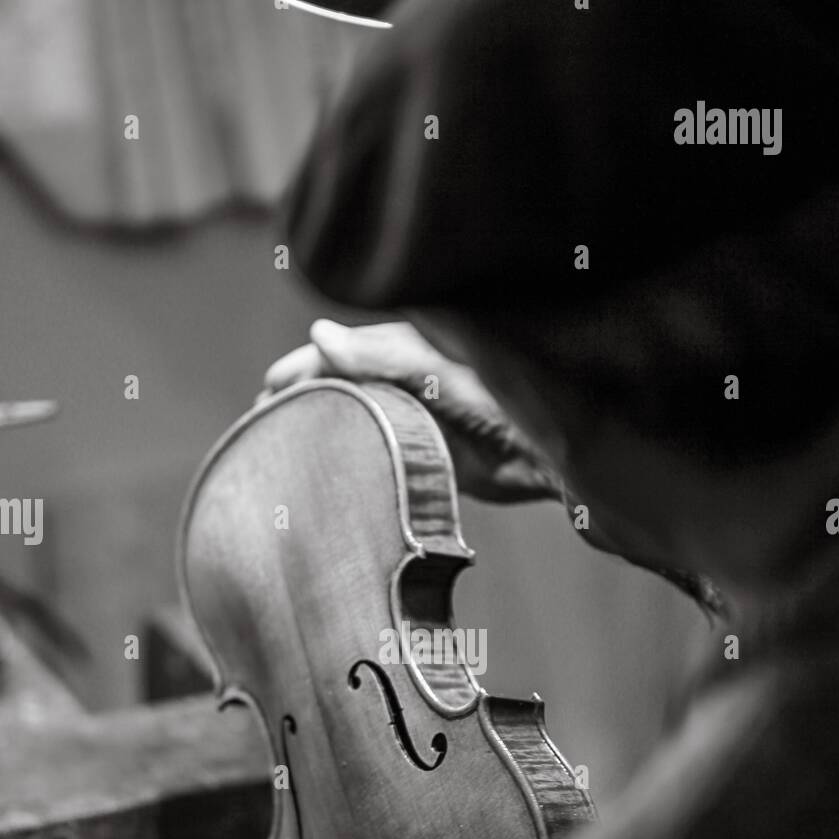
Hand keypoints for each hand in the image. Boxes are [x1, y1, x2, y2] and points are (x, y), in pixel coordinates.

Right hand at [261, 320, 559, 503]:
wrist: (545, 454)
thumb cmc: (500, 403)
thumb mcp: (434, 373)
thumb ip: (380, 357)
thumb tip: (319, 334)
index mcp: (404, 352)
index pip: (337, 354)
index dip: (300, 370)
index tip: (266, 391)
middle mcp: (405, 381)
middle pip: (340, 386)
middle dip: (302, 399)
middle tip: (260, 424)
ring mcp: (415, 416)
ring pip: (355, 417)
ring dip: (321, 428)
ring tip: (281, 448)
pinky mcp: (426, 451)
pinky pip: (376, 448)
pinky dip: (349, 455)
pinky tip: (327, 470)